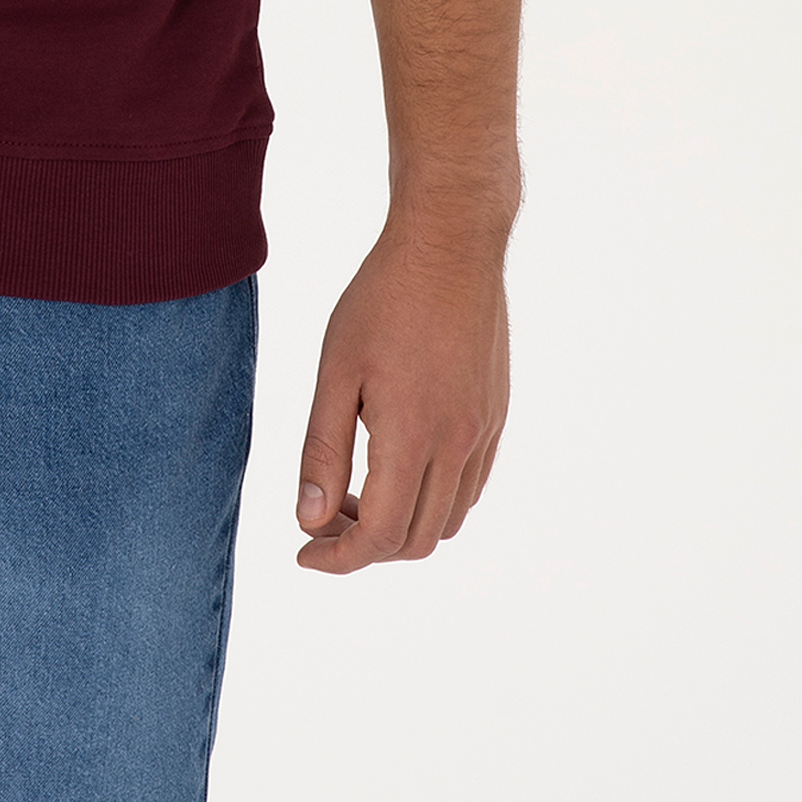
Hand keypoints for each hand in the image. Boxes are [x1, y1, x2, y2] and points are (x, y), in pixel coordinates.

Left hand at [295, 216, 508, 572]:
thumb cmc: (383, 298)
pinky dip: (432, 498)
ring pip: (447, 520)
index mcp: (412, 436)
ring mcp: (484, 432)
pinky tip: (398, 463)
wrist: (451, 244)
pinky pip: (469, 486)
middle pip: (415, 540)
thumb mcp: (335, 370)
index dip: (338, 558)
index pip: (379, 536)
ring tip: (357, 490)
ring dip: (400, 525)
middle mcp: (458, 444)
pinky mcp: (496, 416)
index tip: (304, 551)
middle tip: (323, 516)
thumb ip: (321, 449)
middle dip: (364, 546)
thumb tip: (308, 518)